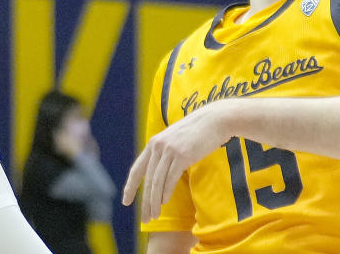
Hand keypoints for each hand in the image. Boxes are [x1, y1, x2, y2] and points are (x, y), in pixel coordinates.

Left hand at [123, 106, 227, 222]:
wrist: (213, 120)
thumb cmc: (196, 132)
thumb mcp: (174, 140)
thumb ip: (165, 154)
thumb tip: (159, 175)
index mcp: (154, 143)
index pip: (137, 169)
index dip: (130, 187)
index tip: (126, 202)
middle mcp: (158, 146)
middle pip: (147, 179)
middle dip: (144, 201)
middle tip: (145, 218)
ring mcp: (169, 150)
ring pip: (157, 182)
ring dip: (154, 201)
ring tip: (154, 215)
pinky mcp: (182, 155)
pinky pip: (170, 178)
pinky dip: (166, 193)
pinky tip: (164, 203)